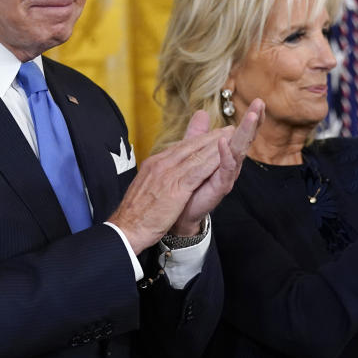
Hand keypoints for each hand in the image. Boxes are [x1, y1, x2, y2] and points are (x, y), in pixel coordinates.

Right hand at [108, 114, 234, 253]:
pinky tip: (222, 156)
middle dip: (209, 136)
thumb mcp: (146, 188)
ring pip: (196, 155)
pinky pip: (198, 171)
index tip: (211, 135)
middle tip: (226, 128)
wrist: (127, 228)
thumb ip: (158, 175)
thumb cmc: (136, 213)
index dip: (197, 140)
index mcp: (154, 164)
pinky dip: (211, 162)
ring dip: (215, 144)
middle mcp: (160, 164)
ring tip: (230, 136)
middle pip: (189, 146)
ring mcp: (167, 175)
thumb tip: (165, 170)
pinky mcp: (176, 188)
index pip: (179, 148)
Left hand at [170, 98, 264, 235]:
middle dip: (252, 122)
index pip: (241, 134)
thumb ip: (198, 134)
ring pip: (239, 151)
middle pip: (244, 140)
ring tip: (251, 116)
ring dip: (245, 133)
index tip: (258, 101)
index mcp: (226, 154)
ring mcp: (226, 175)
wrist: (179, 212)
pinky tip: (224, 142)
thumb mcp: (193, 153)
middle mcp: (230, 164)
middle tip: (259, 104)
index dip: (250, 118)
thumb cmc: (190, 183)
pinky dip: (226, 155)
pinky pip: (225, 169)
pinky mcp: (220, 186)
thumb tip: (202, 112)